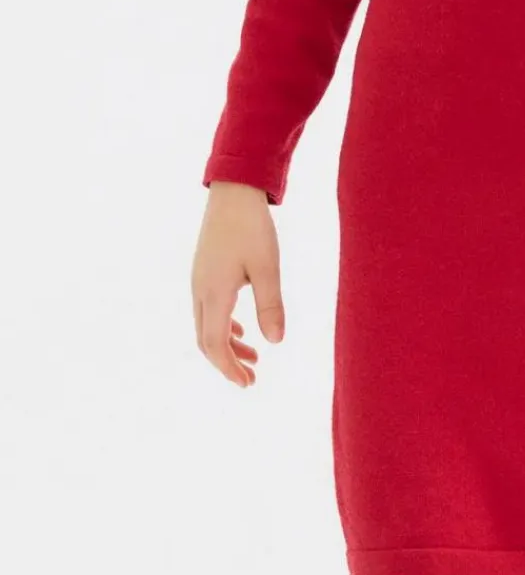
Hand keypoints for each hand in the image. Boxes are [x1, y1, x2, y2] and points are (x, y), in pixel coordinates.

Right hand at [191, 181, 285, 386]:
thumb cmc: (252, 228)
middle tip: (252, 377)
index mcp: (214, 294)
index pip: (215, 345)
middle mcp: (200, 291)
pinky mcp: (204, 271)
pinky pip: (207, 309)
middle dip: (227, 362)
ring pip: (206, 325)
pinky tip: (241, 328)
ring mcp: (199, 280)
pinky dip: (222, 326)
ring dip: (227, 345)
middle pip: (205, 340)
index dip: (229, 368)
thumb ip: (271, 305)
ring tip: (254, 356)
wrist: (232, 191)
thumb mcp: (268, 267)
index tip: (248, 383)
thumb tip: (275, 343)